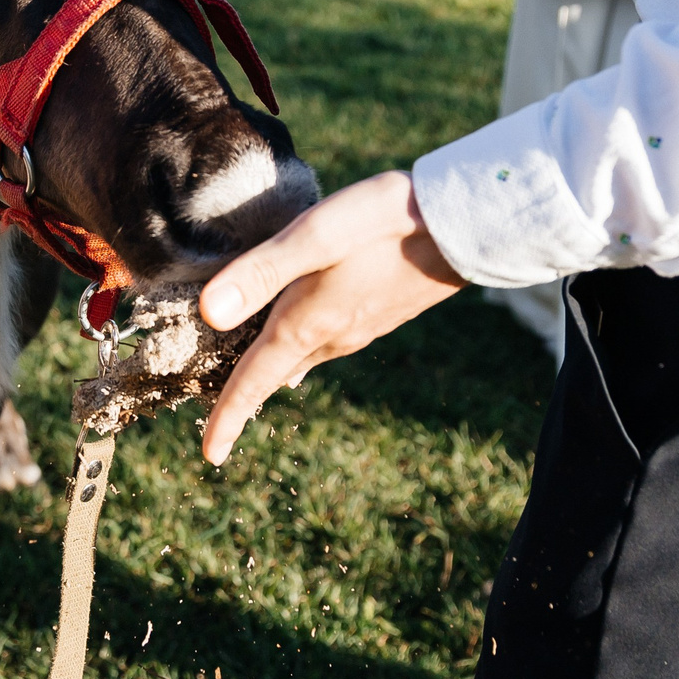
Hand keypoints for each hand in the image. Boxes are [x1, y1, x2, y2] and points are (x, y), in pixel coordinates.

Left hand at [196, 171, 466, 465]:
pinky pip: (326, 345)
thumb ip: (262, 271)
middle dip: (244, 400)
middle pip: (274, 377)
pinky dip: (299, 351)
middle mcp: (333, 338)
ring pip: (301, 361)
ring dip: (271, 373)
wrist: (469, 225)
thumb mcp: (316, 235)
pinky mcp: (380, 315)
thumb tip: (210, 313)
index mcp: (307, 324)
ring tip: (248, 379)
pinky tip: (299, 339)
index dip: (227, 419)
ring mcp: (360, 329)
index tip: (209, 456)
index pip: (254, 383)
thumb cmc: (388, 222)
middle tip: (218, 424)